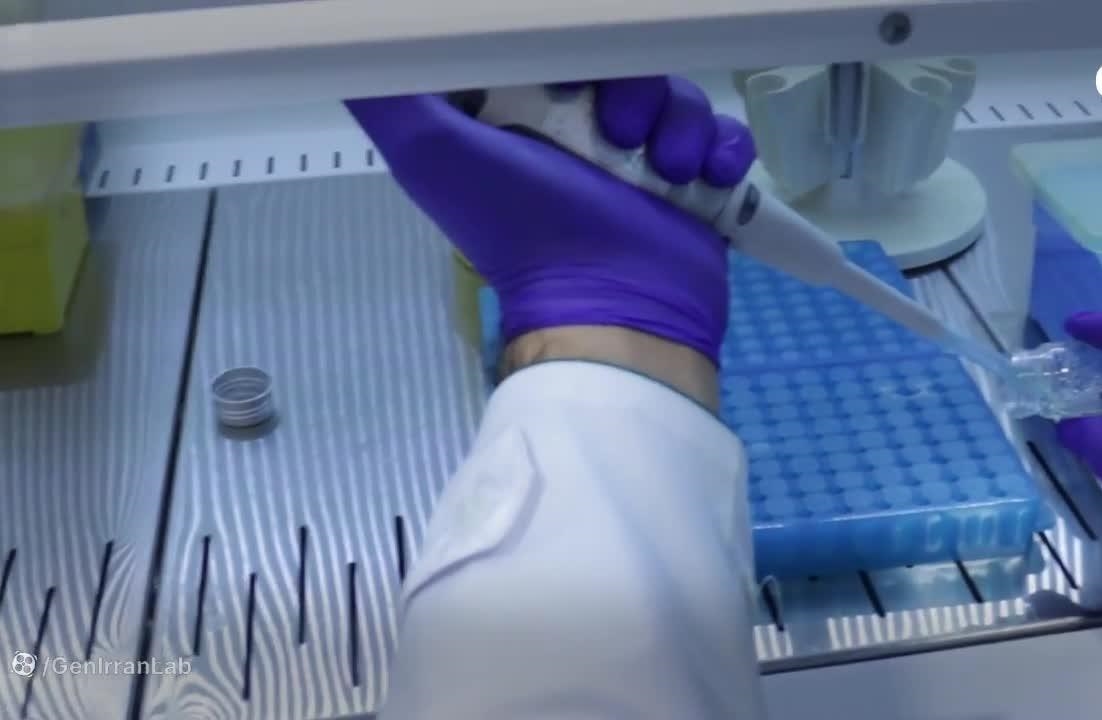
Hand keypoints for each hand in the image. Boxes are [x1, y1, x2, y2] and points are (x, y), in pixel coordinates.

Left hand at [345, 78, 755, 364]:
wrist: (615, 310)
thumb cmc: (525, 228)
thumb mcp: (435, 154)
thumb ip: (392, 93)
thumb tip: (349, 38)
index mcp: (521, 115)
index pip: (555, 45)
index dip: (568, 47)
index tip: (568, 79)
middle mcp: (579, 129)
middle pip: (623, 60)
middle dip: (632, 88)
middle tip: (617, 135)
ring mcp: (640, 156)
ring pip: (675, 92)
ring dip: (678, 126)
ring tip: (666, 171)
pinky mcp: (692, 180)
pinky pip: (721, 133)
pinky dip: (723, 151)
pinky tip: (707, 178)